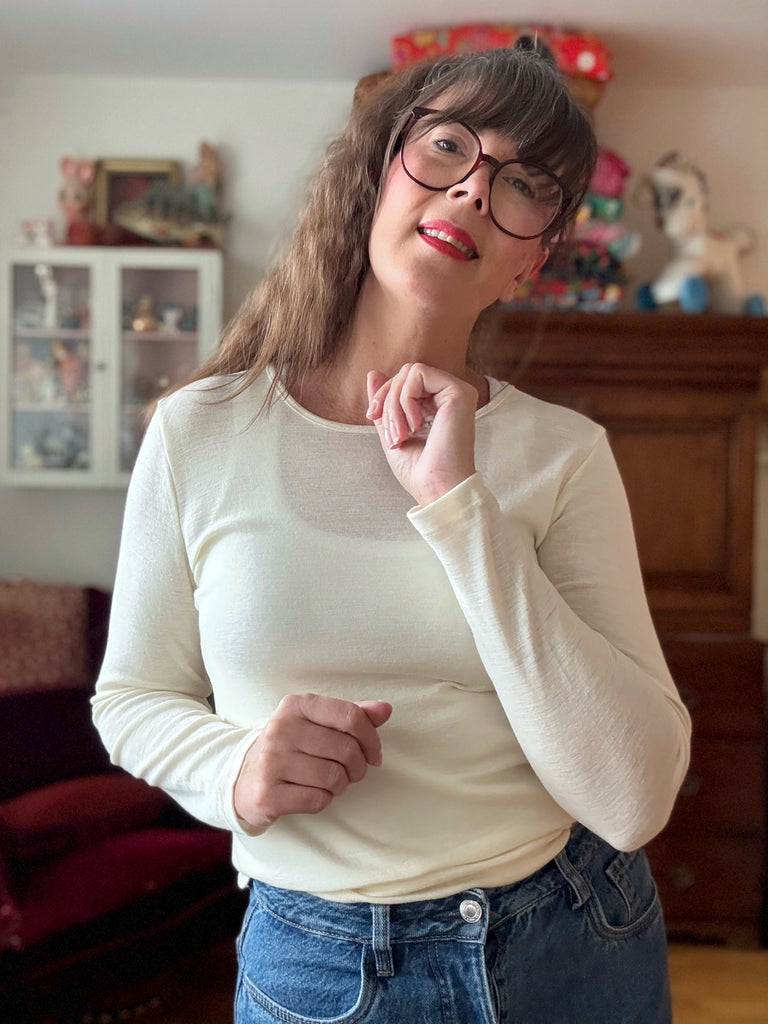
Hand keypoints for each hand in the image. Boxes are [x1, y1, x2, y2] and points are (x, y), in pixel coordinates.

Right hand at [233, 693, 391, 829]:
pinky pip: (318, 800)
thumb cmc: (291, 747)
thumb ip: (351, 715)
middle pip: (347, 749)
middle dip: (357, 767)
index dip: (372, 738)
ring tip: (328, 781)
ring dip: (340, 785)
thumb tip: (385, 709)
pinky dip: (323, 800)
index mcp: (297, 705)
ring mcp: (271, 761)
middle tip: (349, 772)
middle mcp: (281, 728)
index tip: (374, 754)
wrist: (243, 776)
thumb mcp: (317, 723)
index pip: (350, 716)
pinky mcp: (267, 793)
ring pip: (334, 777)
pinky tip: (310, 792)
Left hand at [366, 363, 477, 505]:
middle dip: (387, 400)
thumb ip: (385, 402)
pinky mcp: (458, 392)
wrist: (437, 489)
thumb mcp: (392, 430)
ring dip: (394, 404)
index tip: (372, 417)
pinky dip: (405, 399)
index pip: (403, 381)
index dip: (382, 395)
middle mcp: (450, 394)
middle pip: (405, 373)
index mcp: (437, 403)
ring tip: (402, 434)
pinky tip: (414, 425)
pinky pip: (418, 374)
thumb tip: (373, 373)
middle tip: (392, 434)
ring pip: (409, 372)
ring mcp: (456, 392)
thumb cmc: (419, 470)